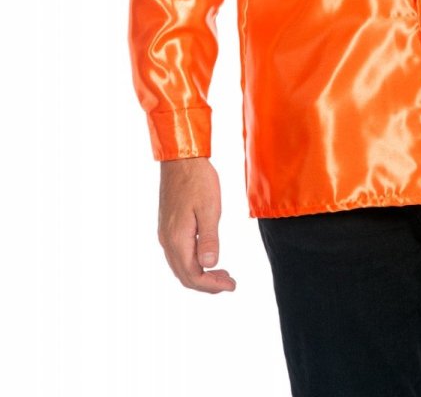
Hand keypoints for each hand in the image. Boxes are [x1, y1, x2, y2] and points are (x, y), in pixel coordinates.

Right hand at [158, 157, 236, 293]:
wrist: (181, 159)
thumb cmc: (198, 181)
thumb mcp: (209, 208)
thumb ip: (209, 238)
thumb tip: (210, 263)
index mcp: (177, 239)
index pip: (193, 276)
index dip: (212, 285)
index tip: (232, 285)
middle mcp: (167, 241)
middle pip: (185, 275)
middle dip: (208, 284)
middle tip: (229, 282)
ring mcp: (165, 234)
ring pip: (180, 266)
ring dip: (201, 273)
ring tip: (223, 273)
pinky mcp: (168, 227)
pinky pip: (178, 255)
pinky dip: (194, 262)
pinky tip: (207, 256)